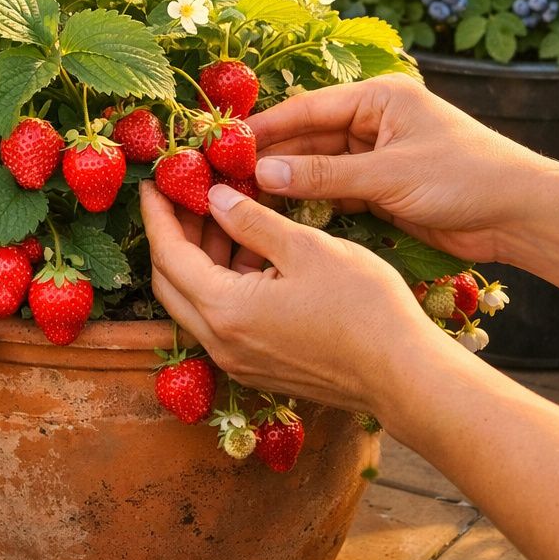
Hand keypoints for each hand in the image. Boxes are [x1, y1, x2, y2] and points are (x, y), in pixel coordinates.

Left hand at [140, 180, 454, 415]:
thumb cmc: (363, 307)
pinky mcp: (260, 366)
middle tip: (184, 195)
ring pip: (197, 302)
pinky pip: (223, 319)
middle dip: (172, 235)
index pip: (169, 255)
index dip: (158, 214)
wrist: (404, 376)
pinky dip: (224, 282)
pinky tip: (250, 250)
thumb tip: (214, 198)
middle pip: (171, 283)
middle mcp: (220, 343)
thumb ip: (252, 221)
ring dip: (201, 258)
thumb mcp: (307, 248)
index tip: (154, 183)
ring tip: (222, 212)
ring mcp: (239, 360)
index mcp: (225, 310)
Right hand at [247, 75, 558, 262]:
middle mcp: (375, 121)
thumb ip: (324, 176)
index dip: (265, 127)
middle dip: (270, 157)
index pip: (309, 108)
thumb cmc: (465, 179)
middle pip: (309, 137)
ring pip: (319, 166)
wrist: (521, 215)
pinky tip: (278, 212)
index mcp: (380, 98)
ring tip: (240, 197)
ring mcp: (379, 155)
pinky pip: (335, 190)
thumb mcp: (390, 175)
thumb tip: (262, 174)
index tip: (223, 144)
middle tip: (222, 176)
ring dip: (286, 181)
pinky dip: (310, 200)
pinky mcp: (384, 188)